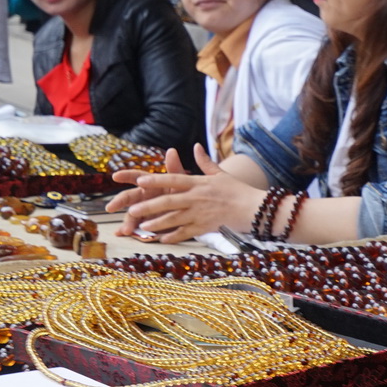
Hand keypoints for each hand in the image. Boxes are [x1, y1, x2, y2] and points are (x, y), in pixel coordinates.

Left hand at [108, 145, 267, 242]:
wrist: (254, 208)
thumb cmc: (238, 190)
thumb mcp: (221, 173)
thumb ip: (205, 162)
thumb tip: (195, 146)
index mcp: (199, 182)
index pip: (174, 179)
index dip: (156, 180)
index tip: (140, 181)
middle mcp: (197, 197)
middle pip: (169, 201)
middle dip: (149, 206)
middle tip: (132, 210)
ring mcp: (200, 213)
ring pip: (174, 219)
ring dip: (157, 223)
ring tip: (142, 226)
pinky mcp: (205, 226)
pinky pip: (185, 233)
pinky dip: (173, 237)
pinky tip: (162, 240)